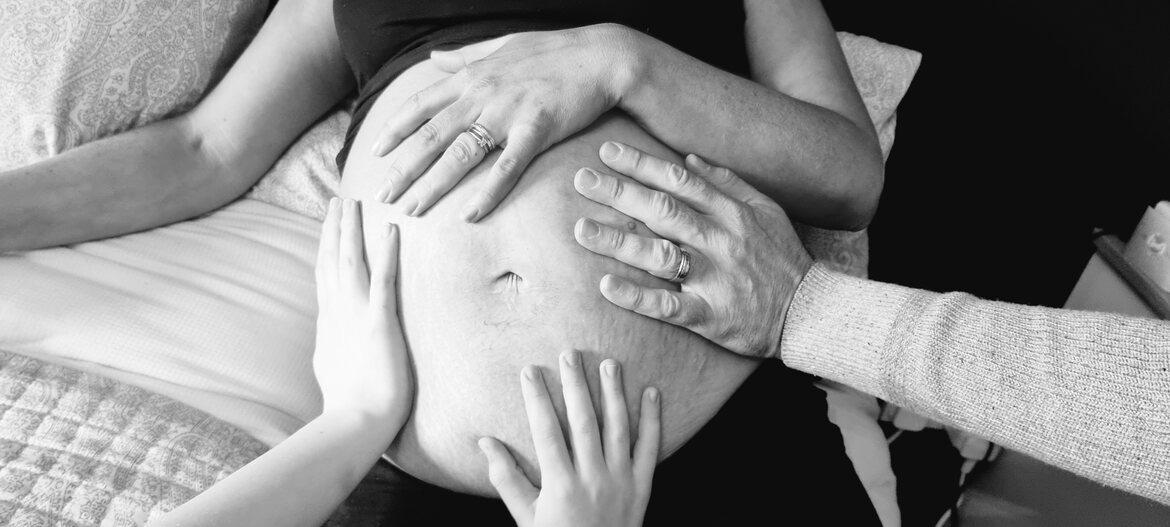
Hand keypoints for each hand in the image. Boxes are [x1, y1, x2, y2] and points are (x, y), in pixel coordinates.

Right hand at [313, 197, 412, 426]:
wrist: (354, 423)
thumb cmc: (348, 405)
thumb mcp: (331, 368)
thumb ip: (332, 347)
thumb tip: (329, 341)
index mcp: (328, 322)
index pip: (325, 275)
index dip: (326, 246)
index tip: (328, 224)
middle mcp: (338, 312)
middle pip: (333, 260)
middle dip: (336, 228)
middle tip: (339, 200)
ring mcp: (357, 315)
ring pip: (352, 261)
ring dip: (354, 229)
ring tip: (357, 202)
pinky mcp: (380, 323)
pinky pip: (385, 280)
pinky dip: (388, 253)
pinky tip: (392, 230)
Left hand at [368, 24, 640, 221]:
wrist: (601, 56)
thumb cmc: (554, 51)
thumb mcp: (501, 45)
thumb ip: (465, 55)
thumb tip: (434, 56)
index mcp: (472, 77)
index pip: (422, 105)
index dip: (396, 129)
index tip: (375, 152)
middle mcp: (482, 95)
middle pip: (431, 136)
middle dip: (403, 168)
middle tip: (382, 195)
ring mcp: (508, 112)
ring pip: (460, 154)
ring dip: (432, 185)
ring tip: (412, 210)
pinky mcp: (537, 130)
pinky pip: (506, 167)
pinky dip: (487, 193)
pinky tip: (470, 216)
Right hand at [478, 352, 659, 526]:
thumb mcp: (525, 517)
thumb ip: (506, 478)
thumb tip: (484, 442)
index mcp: (560, 486)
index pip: (546, 431)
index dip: (536, 399)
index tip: (529, 371)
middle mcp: (593, 479)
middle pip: (583, 422)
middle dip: (575, 385)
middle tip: (569, 354)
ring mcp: (621, 481)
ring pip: (618, 428)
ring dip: (614, 393)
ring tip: (609, 364)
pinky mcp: (642, 487)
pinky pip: (650, 448)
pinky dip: (652, 419)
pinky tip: (651, 393)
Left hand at [572, 143, 813, 358]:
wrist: (810, 311)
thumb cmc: (783, 257)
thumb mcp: (765, 209)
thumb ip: (728, 182)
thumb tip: (690, 159)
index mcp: (730, 212)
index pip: (678, 181)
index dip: (641, 164)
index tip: (607, 152)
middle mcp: (719, 240)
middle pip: (662, 211)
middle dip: (619, 193)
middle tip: (580, 180)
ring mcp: (714, 278)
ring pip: (659, 254)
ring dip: (618, 241)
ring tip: (581, 230)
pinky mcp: (710, 315)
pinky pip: (669, 306)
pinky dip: (637, 297)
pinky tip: (607, 287)